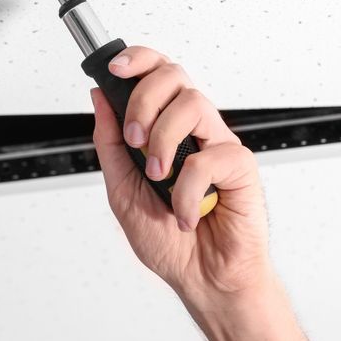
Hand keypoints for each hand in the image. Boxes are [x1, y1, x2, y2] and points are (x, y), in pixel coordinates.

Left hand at [91, 47, 315, 340]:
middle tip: (133, 140)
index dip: (138, 60)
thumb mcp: (121, 189)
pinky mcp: (240, 166)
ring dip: (163, 141)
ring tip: (158, 177)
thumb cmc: (169, 241)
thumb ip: (110, 143)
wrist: (202, 280)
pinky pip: (210, 157)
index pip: (156, 75)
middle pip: (174, 76)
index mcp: (166, 129)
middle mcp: (193, 130)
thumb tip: (100, 98)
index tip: (115, 69)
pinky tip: (186, 212)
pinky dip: (188, 189)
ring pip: (193, 104)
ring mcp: (218, 144)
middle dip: (143, 101)